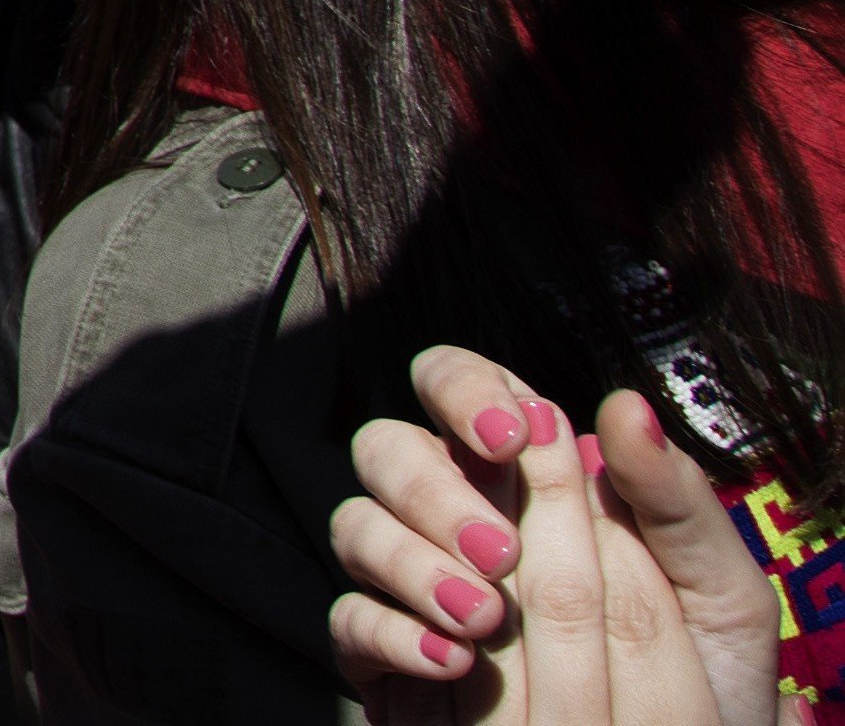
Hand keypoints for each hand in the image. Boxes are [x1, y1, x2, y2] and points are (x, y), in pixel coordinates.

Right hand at [325, 347, 777, 723]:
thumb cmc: (696, 682)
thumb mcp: (714, 594)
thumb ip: (676, 502)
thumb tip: (627, 408)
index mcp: (519, 473)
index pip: (455, 382)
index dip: (463, 388)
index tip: (513, 437)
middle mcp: (448, 510)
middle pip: (387, 446)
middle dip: (434, 489)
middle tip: (503, 551)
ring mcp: (407, 577)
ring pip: (358, 524)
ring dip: (413, 562)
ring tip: (487, 618)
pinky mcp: (381, 649)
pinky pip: (349, 617)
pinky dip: (394, 632)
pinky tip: (453, 660)